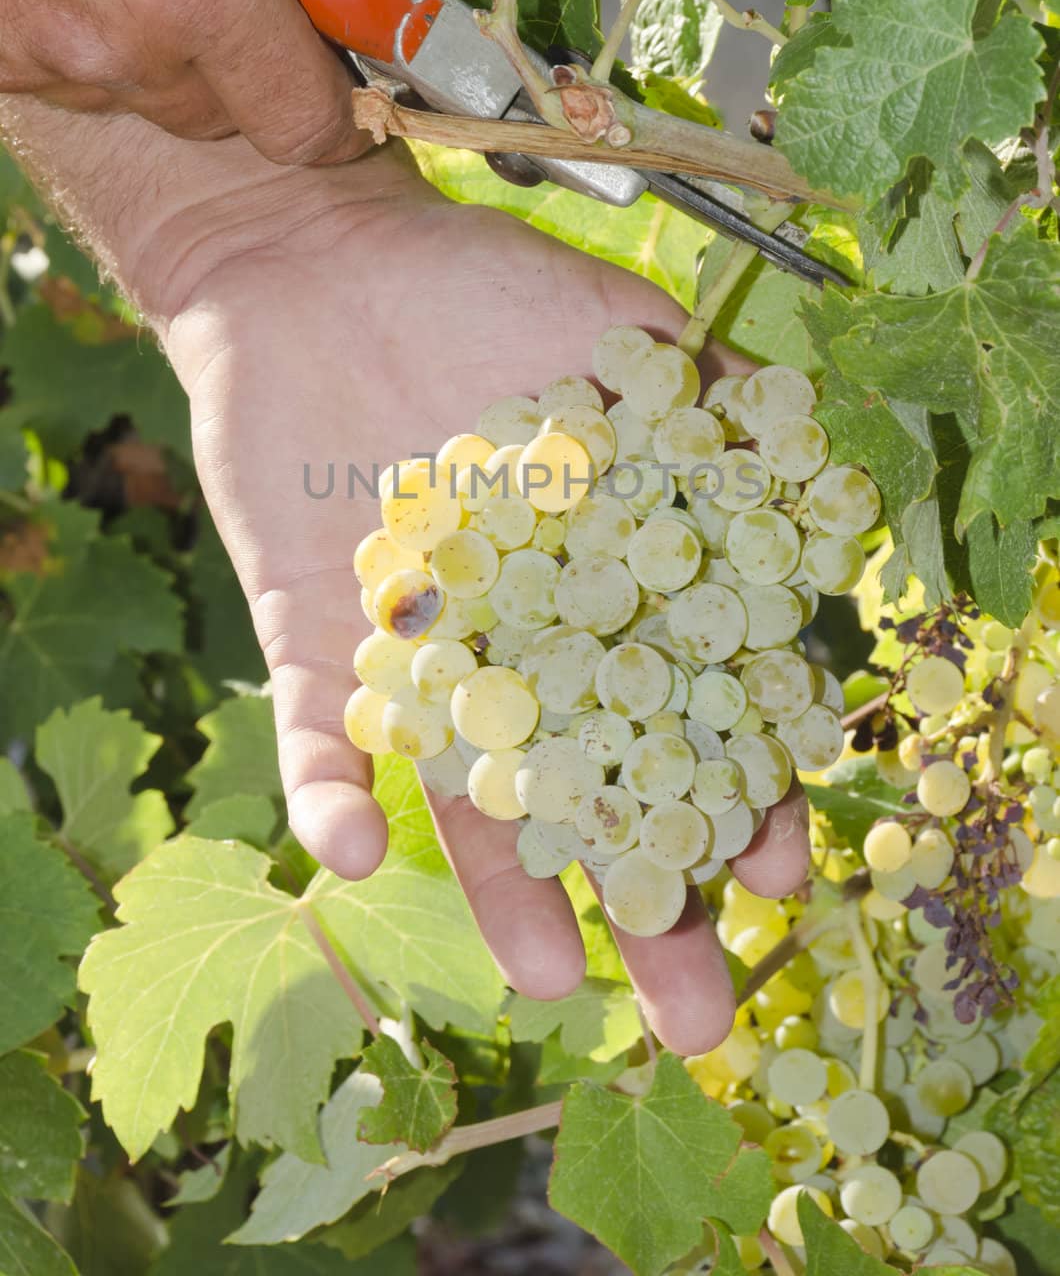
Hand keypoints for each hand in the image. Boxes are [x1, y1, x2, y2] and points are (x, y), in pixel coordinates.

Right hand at [0, 0, 432, 161]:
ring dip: (164, 41)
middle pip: (226, 110)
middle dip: (250, 53)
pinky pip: (67, 72)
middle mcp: (118, 48)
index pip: (304, 124)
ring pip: (143, 90)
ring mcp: (39, 59)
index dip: (340, 105)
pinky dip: (87, 29)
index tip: (347, 56)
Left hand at [143, 137, 809, 1055]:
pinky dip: (331, 798)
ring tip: (542, 981)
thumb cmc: (476, 287)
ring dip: (500, 891)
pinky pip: (320, 743)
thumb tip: (815, 466)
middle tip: (690, 1016)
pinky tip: (359, 852)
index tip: (778, 874)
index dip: (736, 795)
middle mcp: (525, 644)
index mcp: (606, 588)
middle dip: (643, 899)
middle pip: (592, 793)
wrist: (314, 262)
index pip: (687, 715)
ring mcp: (423, 656)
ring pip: (467, 799)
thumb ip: (709, 402)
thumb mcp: (613, 332)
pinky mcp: (318, 645)